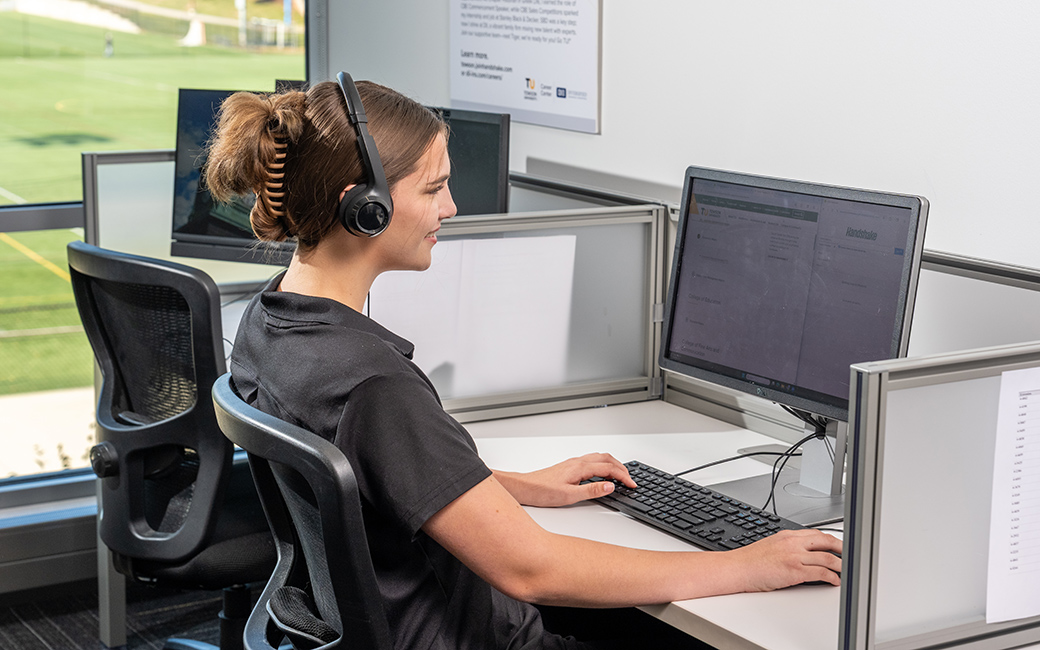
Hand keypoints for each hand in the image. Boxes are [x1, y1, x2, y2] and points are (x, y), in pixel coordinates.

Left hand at [493, 453, 636, 507]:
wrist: (525, 487)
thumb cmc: (542, 491)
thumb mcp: (569, 496)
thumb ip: (591, 491)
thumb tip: (610, 486)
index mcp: (580, 467)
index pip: (608, 468)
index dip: (623, 476)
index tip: (632, 484)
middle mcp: (577, 462)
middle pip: (607, 458)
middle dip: (622, 467)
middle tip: (630, 479)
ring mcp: (573, 463)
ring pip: (599, 457)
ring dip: (613, 464)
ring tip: (621, 475)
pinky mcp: (569, 467)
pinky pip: (592, 461)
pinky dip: (603, 465)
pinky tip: (602, 474)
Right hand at [729, 529, 842, 589]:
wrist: (737, 568)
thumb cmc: (750, 561)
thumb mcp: (770, 545)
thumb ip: (787, 546)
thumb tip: (801, 554)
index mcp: (787, 535)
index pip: (815, 534)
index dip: (831, 540)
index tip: (838, 545)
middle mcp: (792, 542)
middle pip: (825, 541)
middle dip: (841, 548)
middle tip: (850, 554)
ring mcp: (794, 556)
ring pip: (827, 557)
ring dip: (840, 565)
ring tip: (846, 570)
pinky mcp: (794, 571)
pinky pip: (821, 573)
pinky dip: (832, 577)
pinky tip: (834, 581)